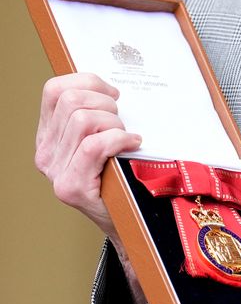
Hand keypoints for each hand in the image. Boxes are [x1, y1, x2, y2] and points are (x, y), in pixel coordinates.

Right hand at [35, 72, 141, 238]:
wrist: (127, 220)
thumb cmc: (121, 174)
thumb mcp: (103, 136)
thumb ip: (97, 113)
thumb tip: (113, 88)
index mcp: (48, 135)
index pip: (54, 89)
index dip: (88, 82)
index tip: (112, 95)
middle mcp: (45, 152)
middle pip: (71, 100)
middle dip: (105, 103)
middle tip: (121, 120)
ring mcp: (56, 171)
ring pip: (83, 120)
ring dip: (114, 123)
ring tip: (124, 137)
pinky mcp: (71, 187)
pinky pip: (95, 146)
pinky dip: (120, 139)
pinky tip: (132, 144)